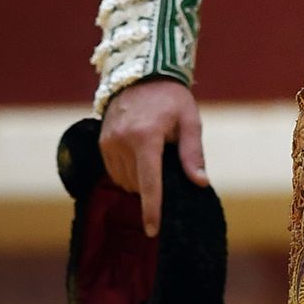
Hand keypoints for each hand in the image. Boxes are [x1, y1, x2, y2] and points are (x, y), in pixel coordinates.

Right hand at [99, 77, 207, 237]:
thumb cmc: (171, 98)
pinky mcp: (102, 142)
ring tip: (154, 156)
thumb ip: (193, 154)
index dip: (152, 210)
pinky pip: (114, 171)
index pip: (149, 184)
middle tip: (168, 162)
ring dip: (140, 180)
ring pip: (125, 181)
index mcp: (146, 138)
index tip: (152, 231)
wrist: (141, 73)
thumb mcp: (190, 121)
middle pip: (138, 184)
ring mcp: (109, 142)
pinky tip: (140, 159)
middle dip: (154, 185)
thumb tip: (201, 183)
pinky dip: (129, 173)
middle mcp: (122, 142)